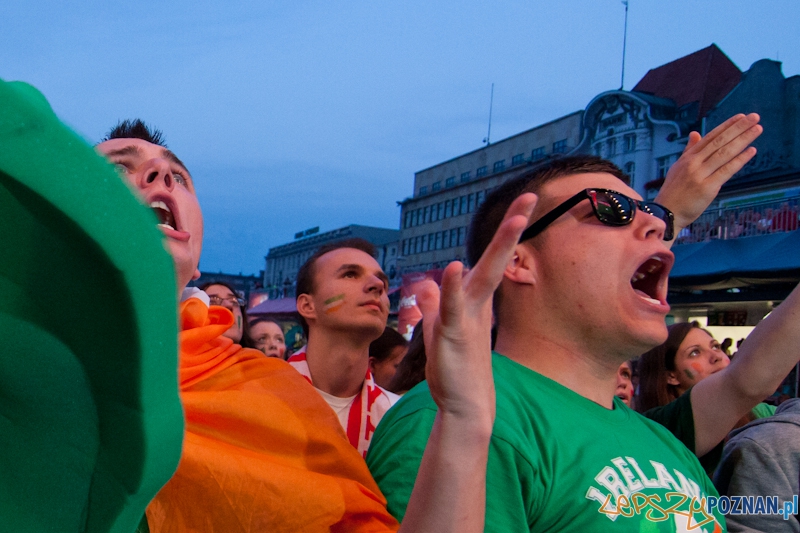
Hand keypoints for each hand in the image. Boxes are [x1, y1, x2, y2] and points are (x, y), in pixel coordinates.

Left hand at [416, 193, 536, 422]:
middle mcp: (475, 304)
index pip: (488, 258)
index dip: (503, 232)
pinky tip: (455, 267)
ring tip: (516, 220)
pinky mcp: (453, 336)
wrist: (463, 408)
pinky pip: (452, 307)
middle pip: (495, 258)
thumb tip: (428, 284)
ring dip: (499, 248)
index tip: (520, 205)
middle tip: (531, 196)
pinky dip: (453, 288)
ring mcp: (467, 318)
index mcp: (474, 300)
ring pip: (483, 276)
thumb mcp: (437, 330)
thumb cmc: (454, 370)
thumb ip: (434, 305)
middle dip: (512, 227)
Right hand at [655, 113, 761, 236]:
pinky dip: (740, 160)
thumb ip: (689, 150)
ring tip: (758, 129)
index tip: (741, 116)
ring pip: (724, 153)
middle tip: (755, 117)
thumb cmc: (673, 193)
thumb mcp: (678, 168)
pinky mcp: (707, 188)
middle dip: (738, 128)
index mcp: (687, 158)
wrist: (665, 214)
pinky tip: (751, 151)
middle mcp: (693, 163)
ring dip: (743, 139)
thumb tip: (695, 134)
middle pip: (719, 141)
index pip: (710, 137)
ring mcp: (700, 175)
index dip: (726, 126)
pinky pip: (726, 171)